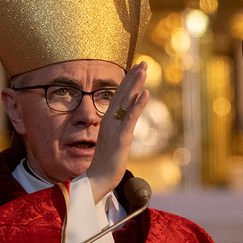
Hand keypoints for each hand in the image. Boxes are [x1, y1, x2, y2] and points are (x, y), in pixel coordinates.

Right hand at [87, 61, 149, 202]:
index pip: (118, 97)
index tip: (136, 69)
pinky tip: (146, 93)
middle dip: (133, 77)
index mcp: (108, 121)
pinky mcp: (121, 138)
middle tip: (143, 62)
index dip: (127, 82)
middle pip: (122, 94)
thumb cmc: (105, 164)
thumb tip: (126, 121)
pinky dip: (138, 105)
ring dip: (136, 84)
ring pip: (126, 101)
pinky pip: (131, 118)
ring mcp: (114, 128)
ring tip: (144, 69)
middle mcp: (109, 121)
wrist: (96, 180)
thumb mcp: (113, 143)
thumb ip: (118, 130)